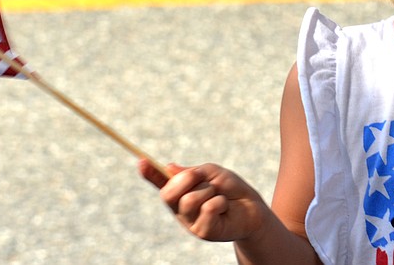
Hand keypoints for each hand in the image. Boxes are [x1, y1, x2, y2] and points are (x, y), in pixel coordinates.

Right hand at [138, 160, 267, 242]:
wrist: (252, 208)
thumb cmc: (230, 189)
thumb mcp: (212, 173)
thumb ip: (192, 172)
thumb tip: (169, 169)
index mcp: (180, 192)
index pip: (160, 182)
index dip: (149, 173)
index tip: (141, 160)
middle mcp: (180, 209)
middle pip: (168, 194)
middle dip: (186, 180)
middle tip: (201, 176)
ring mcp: (190, 222)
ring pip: (190, 200)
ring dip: (209, 191)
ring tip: (218, 195)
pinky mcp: (203, 232)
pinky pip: (207, 209)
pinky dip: (219, 202)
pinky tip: (224, 207)